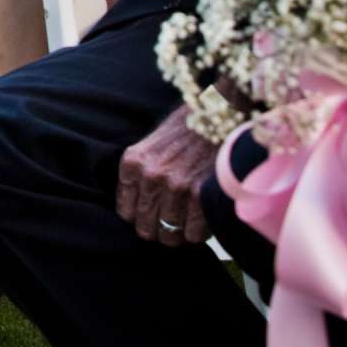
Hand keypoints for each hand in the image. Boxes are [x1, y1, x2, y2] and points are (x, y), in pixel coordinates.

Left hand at [116, 106, 216, 244]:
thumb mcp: (153, 143)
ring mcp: (175, 186)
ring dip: (179, 233)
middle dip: (158, 230)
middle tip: (171, 225)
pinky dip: (198, 232)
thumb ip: (142, 172)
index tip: (153, 216)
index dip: (140, 218)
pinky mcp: (200, 195)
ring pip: (169, 235)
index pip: (126, 212)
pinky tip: (202, 219)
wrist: (221, 112)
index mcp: (133, 162)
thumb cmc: (188, 127)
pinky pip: (193, 234)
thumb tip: (140, 206)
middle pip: (145, 228)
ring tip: (188, 222)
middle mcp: (150, 176)